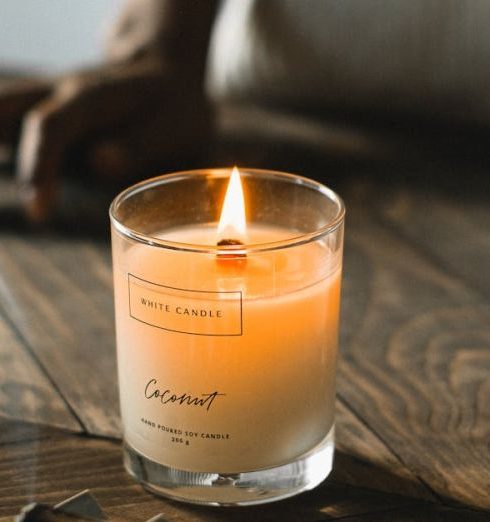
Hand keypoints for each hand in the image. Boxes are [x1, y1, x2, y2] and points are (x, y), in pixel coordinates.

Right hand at [0, 57, 213, 222]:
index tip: (39, 213)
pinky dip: (9, 140)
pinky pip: (15, 117)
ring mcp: (52, 95)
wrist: (167, 70)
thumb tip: (99, 163)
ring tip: (5, 181)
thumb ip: (137, 145)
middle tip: (19, 202)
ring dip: (2, 140)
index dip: (40, 168)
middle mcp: (62, 91)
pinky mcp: (51, 107)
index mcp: (93, 98)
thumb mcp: (172, 126)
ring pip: (5, 106)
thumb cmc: (174, 107)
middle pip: (5, 107)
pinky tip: (14, 165)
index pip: (51, 128)